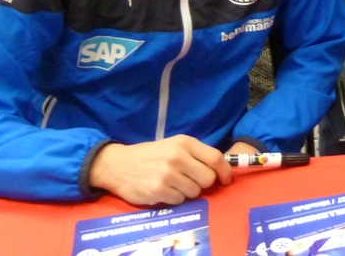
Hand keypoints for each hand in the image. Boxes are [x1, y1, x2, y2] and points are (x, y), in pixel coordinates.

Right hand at [88, 135, 232, 205]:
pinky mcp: (158, 190)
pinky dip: (175, 198)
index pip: (215, 158)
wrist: (119, 164)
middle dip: (203, 183)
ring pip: (195, 192)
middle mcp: (178, 157)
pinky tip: (164, 190)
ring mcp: (168, 175)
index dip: (225, 171)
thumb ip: (195, 155)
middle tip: (193, 181)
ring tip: (174, 184)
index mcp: (184, 143)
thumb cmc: (151, 155)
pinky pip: (180, 200)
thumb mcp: (174, 145)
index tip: (225, 179)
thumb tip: (219, 170)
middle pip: (208, 178)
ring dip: (188, 191)